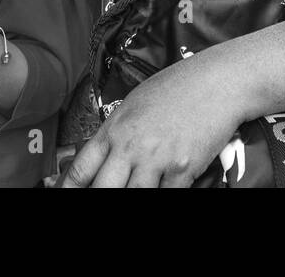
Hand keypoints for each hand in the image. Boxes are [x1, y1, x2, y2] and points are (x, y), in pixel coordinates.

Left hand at [62, 58, 242, 187]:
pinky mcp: (182, 170)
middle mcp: (131, 146)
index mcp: (115, 128)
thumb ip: (118, 131)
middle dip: (96, 199)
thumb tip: (104, 156)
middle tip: (95, 202)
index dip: (68, 189)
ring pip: (133, 198)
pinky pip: (165, 197)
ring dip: (132, 197)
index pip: (81, 169)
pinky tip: (161, 190)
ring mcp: (156, 160)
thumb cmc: (180, 86)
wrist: (219, 81)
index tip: (64, 194)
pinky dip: (161, 197)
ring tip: (133, 191)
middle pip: (102, 190)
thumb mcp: (137, 102)